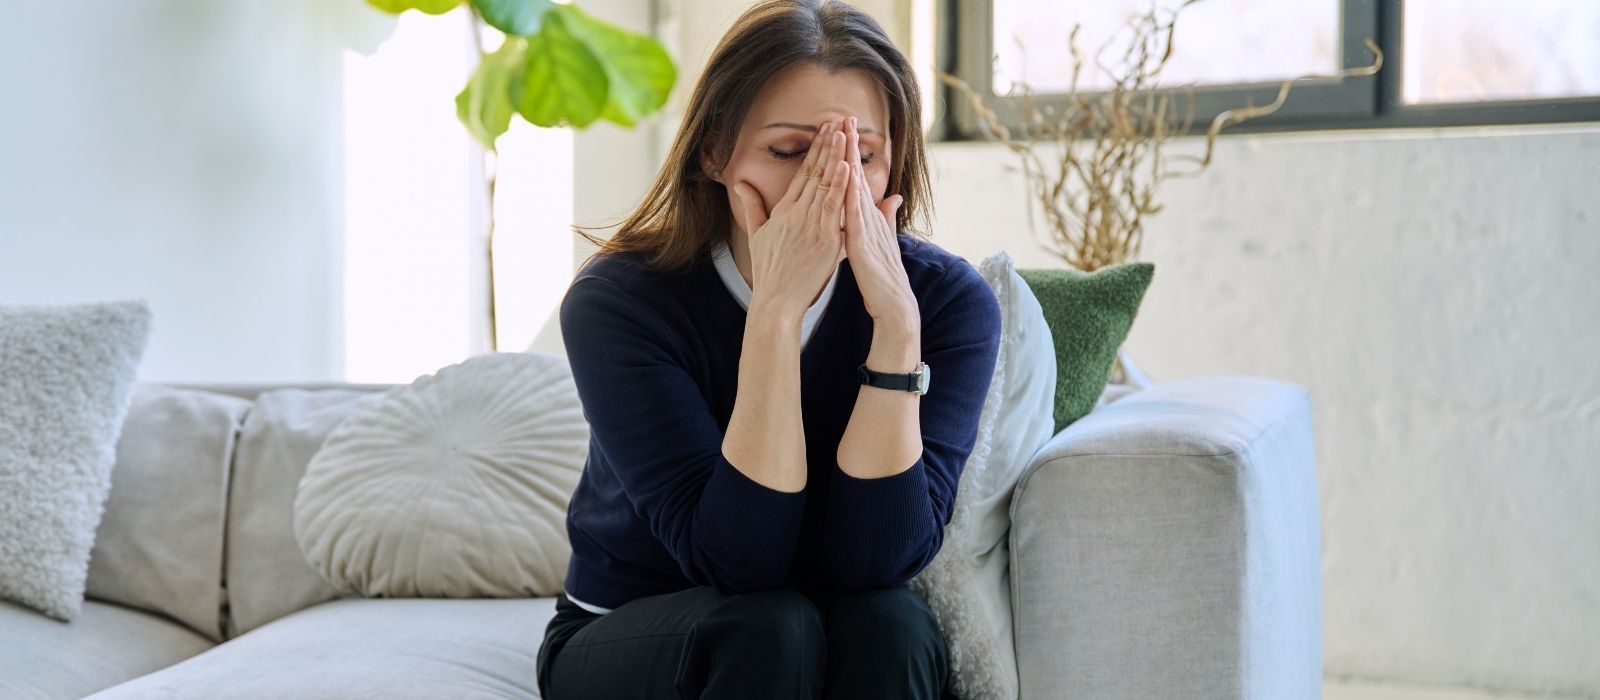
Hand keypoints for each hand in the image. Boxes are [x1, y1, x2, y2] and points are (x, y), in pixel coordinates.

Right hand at [731, 120, 851, 318]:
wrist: (776, 301)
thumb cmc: (769, 270)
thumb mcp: (757, 235)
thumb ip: (752, 206)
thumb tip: (740, 182)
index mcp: (783, 210)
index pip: (803, 172)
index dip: (815, 149)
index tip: (824, 129)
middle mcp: (797, 213)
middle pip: (815, 172)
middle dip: (827, 144)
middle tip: (838, 119)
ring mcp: (811, 225)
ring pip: (825, 184)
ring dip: (835, 157)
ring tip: (844, 133)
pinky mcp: (824, 240)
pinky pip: (834, 208)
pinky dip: (840, 186)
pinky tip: (846, 167)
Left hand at [841, 116, 915, 325]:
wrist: (892, 303)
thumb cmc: (884, 276)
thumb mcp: (882, 241)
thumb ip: (886, 218)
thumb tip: (893, 198)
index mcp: (867, 216)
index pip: (855, 179)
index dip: (849, 154)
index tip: (843, 129)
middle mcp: (868, 217)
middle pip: (856, 175)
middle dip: (850, 147)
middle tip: (845, 116)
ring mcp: (866, 228)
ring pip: (856, 188)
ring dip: (850, 161)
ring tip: (845, 135)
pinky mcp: (862, 243)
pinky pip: (854, 214)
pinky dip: (850, 193)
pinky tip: (846, 176)